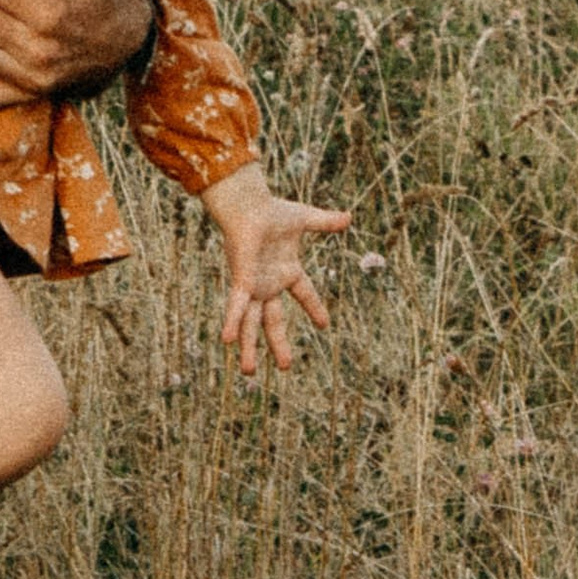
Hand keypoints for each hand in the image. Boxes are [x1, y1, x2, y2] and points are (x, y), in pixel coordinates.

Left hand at [205, 168, 352, 378]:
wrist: (249, 206)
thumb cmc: (272, 210)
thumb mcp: (305, 219)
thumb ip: (326, 222)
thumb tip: (349, 217)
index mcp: (286, 270)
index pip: (304, 294)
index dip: (314, 308)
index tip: (324, 324)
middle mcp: (269, 283)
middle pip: (274, 321)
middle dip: (278, 343)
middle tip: (285, 366)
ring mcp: (254, 286)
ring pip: (252, 323)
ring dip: (250, 347)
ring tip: (249, 372)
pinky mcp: (242, 282)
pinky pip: (237, 307)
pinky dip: (233, 322)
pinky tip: (228, 341)